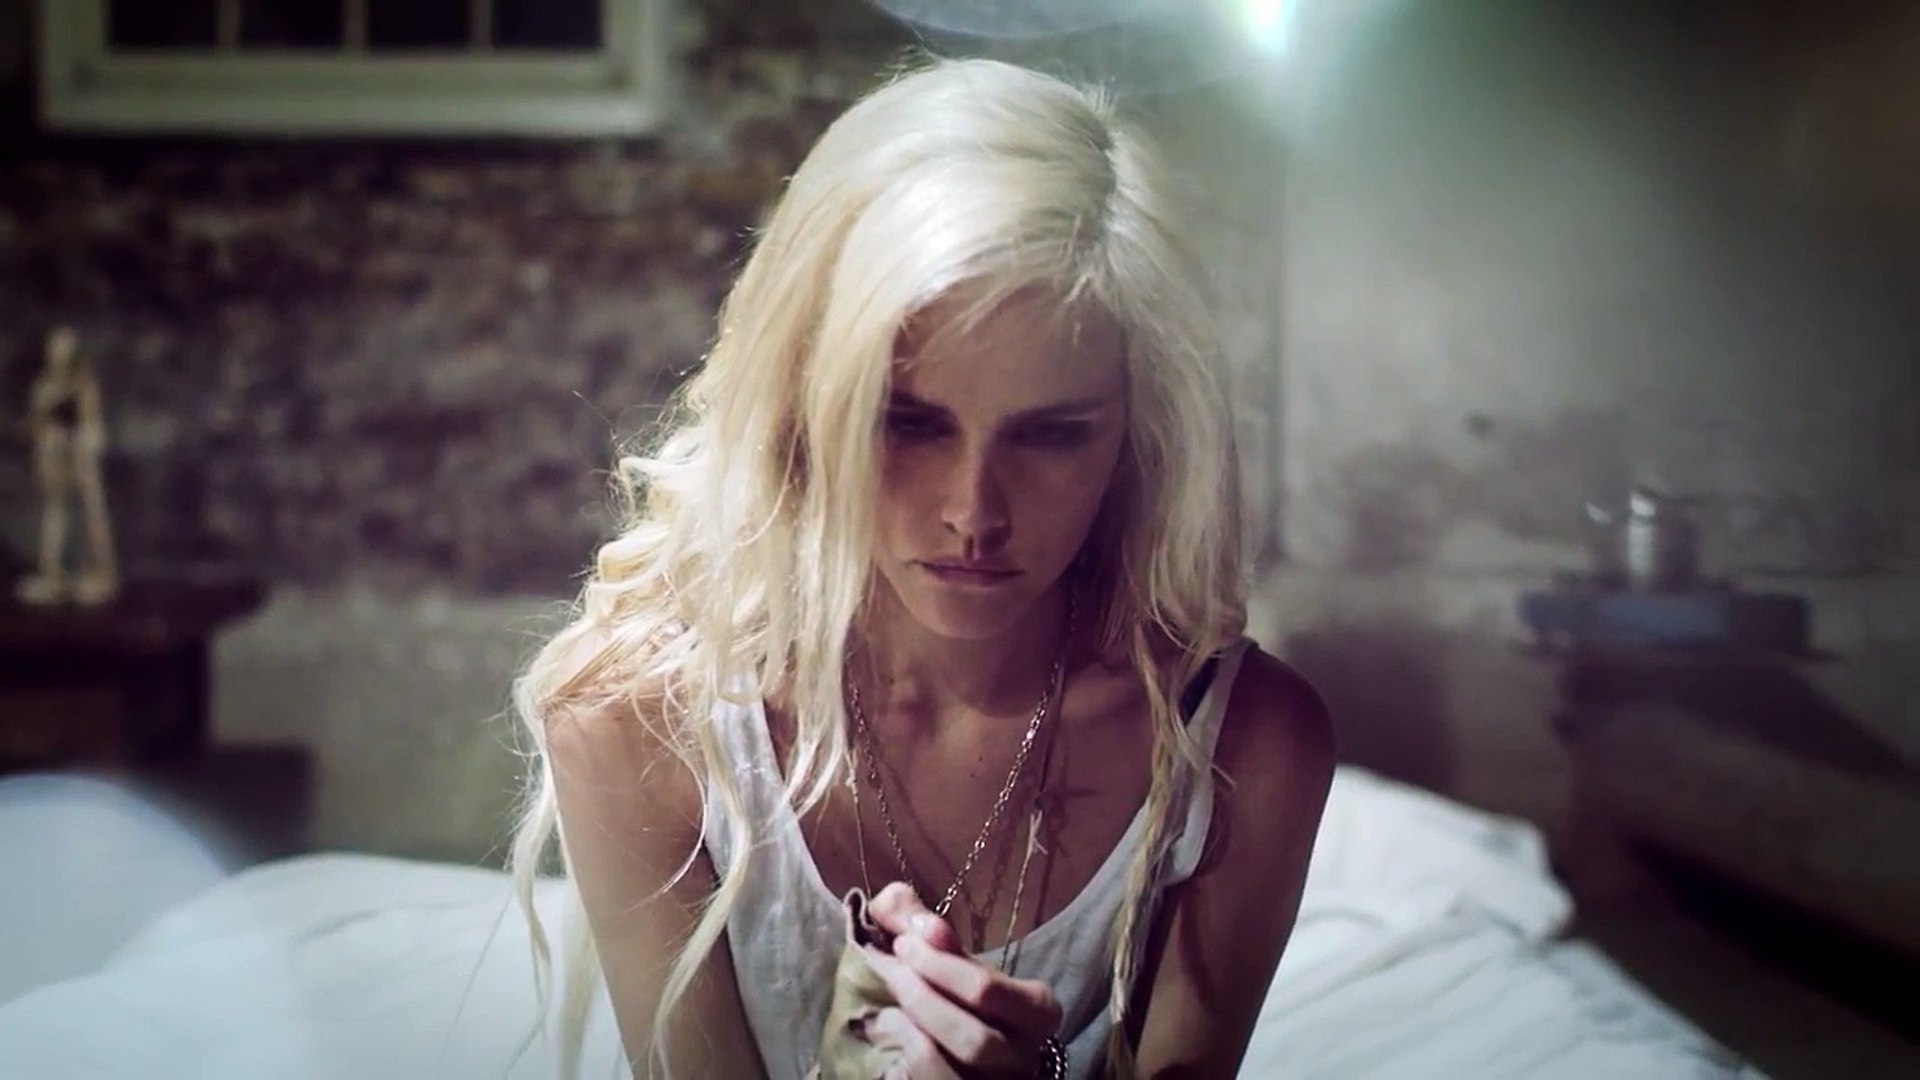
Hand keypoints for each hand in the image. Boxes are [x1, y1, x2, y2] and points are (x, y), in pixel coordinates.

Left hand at [858, 882, 1063, 1077]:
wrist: (963, 1045)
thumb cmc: (960, 991)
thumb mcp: (954, 955)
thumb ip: (921, 921)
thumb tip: (894, 902)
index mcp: (1039, 1011)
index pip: (988, 991)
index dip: (940, 964)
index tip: (904, 940)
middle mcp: (1025, 1057)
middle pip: (972, 1038)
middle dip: (922, 997)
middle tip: (890, 965)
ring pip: (946, 1070)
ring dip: (909, 1030)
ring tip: (887, 1001)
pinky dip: (903, 1055)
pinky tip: (890, 1028)